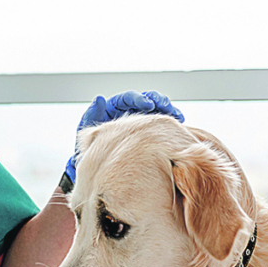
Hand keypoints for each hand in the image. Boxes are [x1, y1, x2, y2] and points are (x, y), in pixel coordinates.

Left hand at [63, 91, 183, 187]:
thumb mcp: (87, 132)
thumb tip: (99, 98)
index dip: (139, 99)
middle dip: (158, 101)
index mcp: (112, 108)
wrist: (96, 168)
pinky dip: (170, 122)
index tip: (148, 105)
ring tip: (178, 116)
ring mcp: (139, 120)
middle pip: (145, 99)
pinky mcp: (148, 130)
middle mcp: (127, 111)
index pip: (127, 98)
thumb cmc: (89, 149)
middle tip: (166, 107)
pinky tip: (180, 125)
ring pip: (156, 110)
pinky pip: (161, 123)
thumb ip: (92, 115)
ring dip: (168, 110)